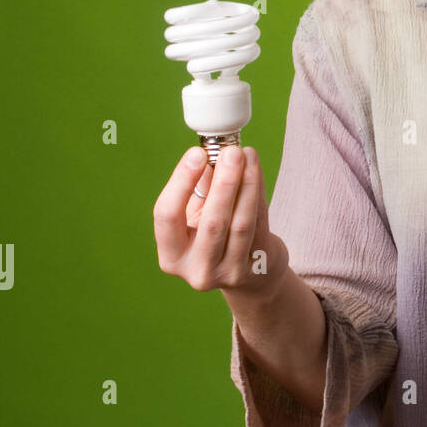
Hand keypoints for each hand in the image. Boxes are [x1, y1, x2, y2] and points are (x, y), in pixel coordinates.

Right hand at [152, 145, 287, 296]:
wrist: (252, 275)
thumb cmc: (216, 235)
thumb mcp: (197, 216)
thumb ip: (200, 187)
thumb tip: (210, 152)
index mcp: (172, 257)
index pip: (168, 217)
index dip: (181, 183)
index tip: (197, 154)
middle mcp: (198, 269)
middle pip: (212, 222)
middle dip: (223, 182)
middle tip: (231, 152)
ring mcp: (229, 272)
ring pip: (240, 223)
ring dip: (246, 184)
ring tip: (247, 155)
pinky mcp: (257, 267)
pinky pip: (259, 224)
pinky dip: (258, 193)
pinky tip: (255, 170)